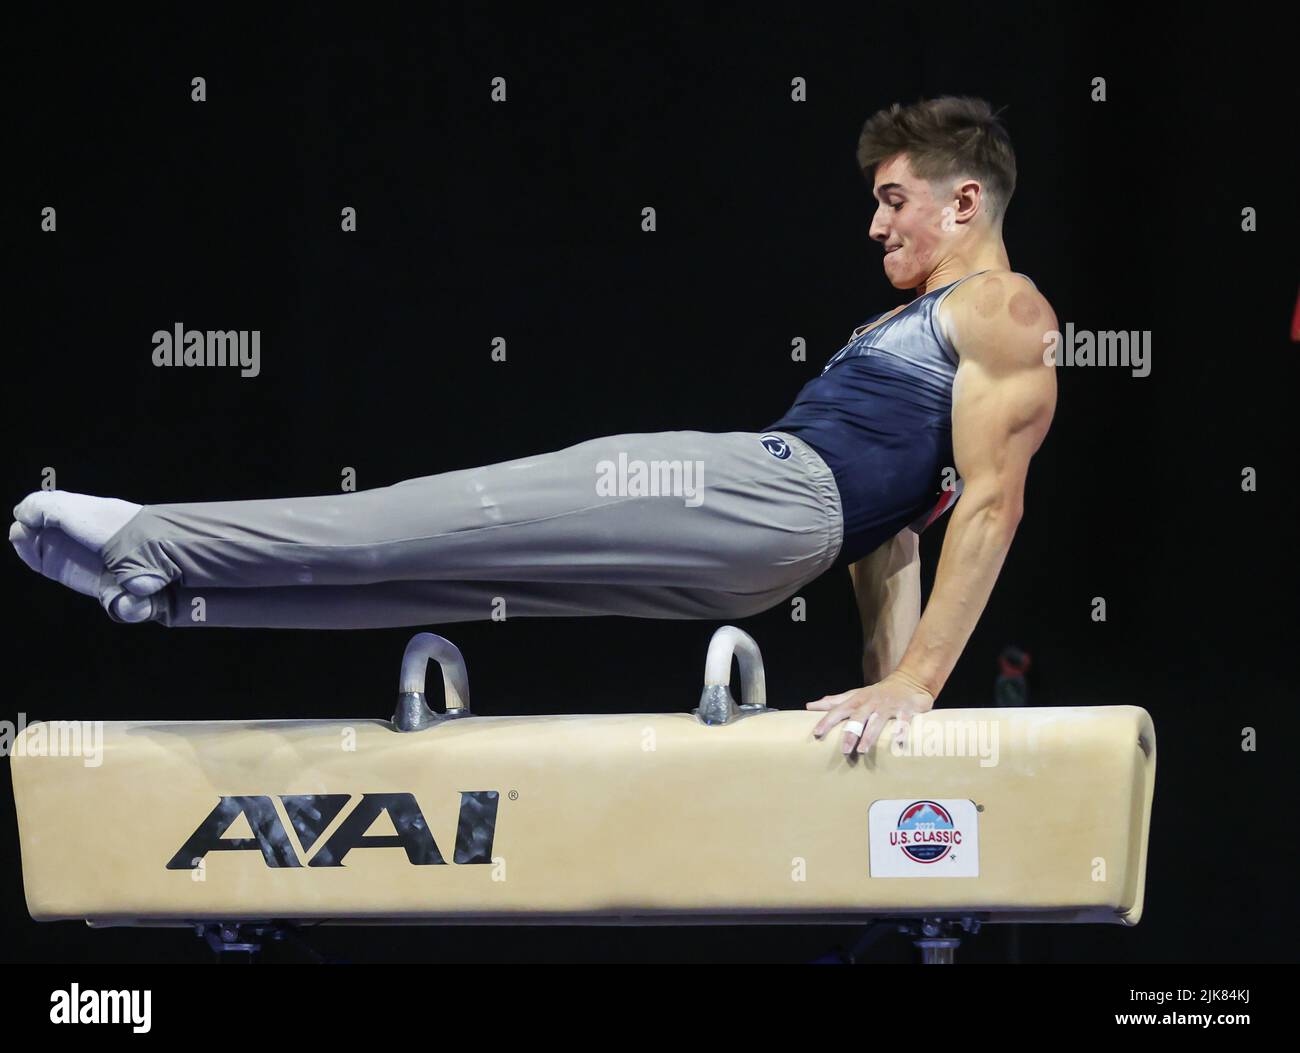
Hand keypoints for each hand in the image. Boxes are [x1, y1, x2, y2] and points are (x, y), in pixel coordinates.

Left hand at [806, 671, 934, 755]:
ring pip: (877, 720)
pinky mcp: (905, 709)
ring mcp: (887, 705)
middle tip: (843, 750)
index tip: (816, 733)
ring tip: (862, 750)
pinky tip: (898, 742)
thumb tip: (809, 706)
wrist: (907, 681)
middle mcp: (870, 702)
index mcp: (856, 699)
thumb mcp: (854, 695)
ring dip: (870, 735)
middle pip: (858, 717)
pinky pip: (903, 721)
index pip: (838, 710)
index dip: (827, 721)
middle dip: (850, 733)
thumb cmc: (875, 693)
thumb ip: (833, 702)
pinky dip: (901, 731)